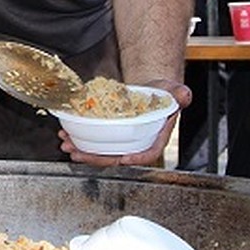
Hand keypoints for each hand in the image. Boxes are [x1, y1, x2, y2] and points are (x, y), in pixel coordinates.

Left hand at [58, 78, 190, 166]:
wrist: (152, 91)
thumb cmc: (164, 94)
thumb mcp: (174, 92)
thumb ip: (179, 95)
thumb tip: (183, 95)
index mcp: (156, 138)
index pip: (148, 153)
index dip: (136, 158)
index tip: (123, 158)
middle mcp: (137, 143)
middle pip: (117, 156)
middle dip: (96, 157)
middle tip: (77, 153)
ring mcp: (123, 140)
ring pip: (102, 151)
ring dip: (83, 150)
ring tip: (66, 145)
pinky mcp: (111, 134)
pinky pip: (96, 141)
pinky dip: (81, 139)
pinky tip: (67, 135)